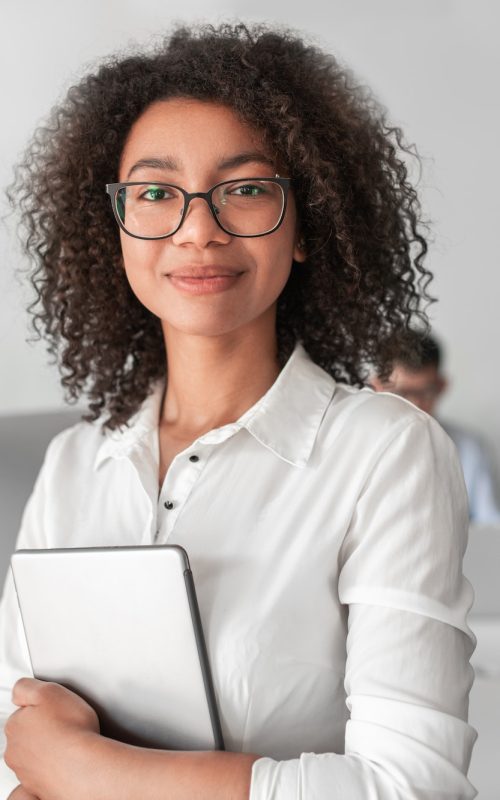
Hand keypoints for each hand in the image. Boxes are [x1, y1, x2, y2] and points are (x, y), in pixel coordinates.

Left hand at [4, 678, 99, 799]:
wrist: (85, 766)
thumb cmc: (71, 729)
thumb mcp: (48, 690)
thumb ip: (26, 687)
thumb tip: (19, 692)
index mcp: (14, 727)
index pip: (22, 713)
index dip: (40, 709)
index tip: (53, 709)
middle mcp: (15, 752)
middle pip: (27, 735)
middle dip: (42, 730)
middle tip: (63, 724)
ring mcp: (27, 773)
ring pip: (36, 756)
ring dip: (49, 749)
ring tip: (69, 741)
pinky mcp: (40, 788)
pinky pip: (47, 773)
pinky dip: (56, 767)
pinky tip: (70, 759)